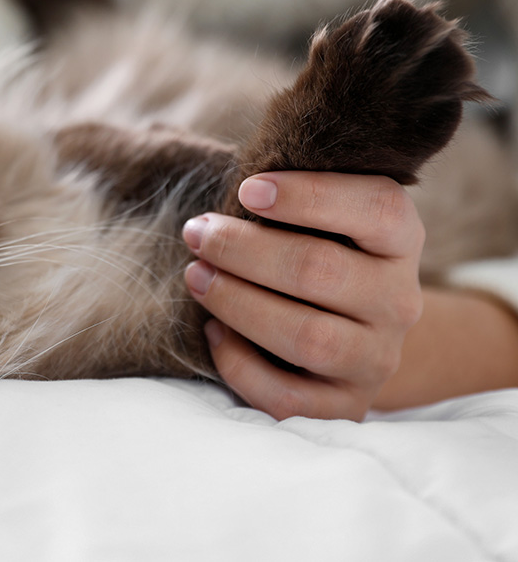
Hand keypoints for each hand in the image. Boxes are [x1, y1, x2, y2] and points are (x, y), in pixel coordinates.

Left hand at [182, 172, 424, 420]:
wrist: (354, 335)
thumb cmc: (317, 255)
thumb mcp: (322, 220)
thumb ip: (289, 199)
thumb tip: (231, 192)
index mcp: (399, 240)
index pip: (375, 208)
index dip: (308, 196)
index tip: (247, 190)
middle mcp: (398, 301)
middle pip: (320, 270)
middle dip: (244, 249)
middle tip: (197, 233)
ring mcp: (376, 359)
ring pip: (308, 336)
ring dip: (238, 302)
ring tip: (196, 276)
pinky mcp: (345, 405)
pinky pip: (288, 396)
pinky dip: (240, 364)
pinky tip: (213, 332)